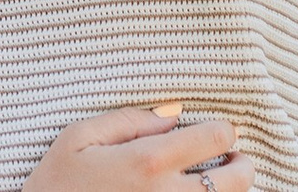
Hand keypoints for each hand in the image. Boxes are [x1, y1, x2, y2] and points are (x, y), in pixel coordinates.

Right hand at [20, 108, 258, 191]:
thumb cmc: (55, 185)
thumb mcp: (78, 138)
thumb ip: (128, 120)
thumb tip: (174, 113)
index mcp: (147, 162)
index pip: (215, 138)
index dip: (225, 129)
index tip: (220, 130)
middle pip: (236, 179)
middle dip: (242, 163)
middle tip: (236, 158)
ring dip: (233, 191)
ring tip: (223, 181)